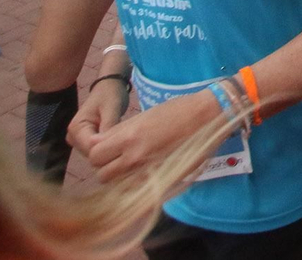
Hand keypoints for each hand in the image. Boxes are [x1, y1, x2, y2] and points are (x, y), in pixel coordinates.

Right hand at [68, 76, 131, 160]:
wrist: (108, 87)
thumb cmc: (110, 94)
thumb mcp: (112, 108)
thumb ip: (108, 127)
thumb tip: (107, 146)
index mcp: (76, 129)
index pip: (91, 150)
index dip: (108, 150)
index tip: (125, 145)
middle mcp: (73, 137)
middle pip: (92, 155)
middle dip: (109, 151)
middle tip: (126, 142)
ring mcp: (77, 141)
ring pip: (95, 155)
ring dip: (109, 149)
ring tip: (122, 139)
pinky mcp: (84, 142)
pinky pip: (97, 151)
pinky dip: (108, 147)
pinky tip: (118, 140)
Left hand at [83, 89, 223, 183]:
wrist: (208, 116)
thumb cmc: (178, 110)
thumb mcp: (145, 116)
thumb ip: (121, 132)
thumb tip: (100, 142)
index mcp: (129, 136)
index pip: (93, 154)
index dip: (97, 152)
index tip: (106, 149)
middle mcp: (134, 156)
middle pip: (101, 173)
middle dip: (106, 167)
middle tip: (117, 159)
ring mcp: (148, 170)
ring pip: (116, 185)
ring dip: (119, 178)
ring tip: (131, 167)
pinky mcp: (162, 179)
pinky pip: (136, 190)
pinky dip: (135, 185)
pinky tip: (144, 175)